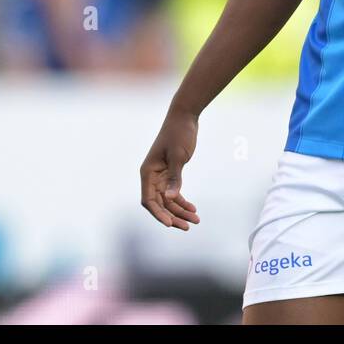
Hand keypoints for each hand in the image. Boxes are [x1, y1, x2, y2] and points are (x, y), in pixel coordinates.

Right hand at [139, 106, 200, 230]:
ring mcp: (160, 175)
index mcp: (148, 172)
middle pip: (159, 204)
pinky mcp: (170, 173)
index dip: (158, 214)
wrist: (185, 117)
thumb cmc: (179, 133)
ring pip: (167, 200)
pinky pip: (173, 192)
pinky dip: (182, 201)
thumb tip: (169, 198)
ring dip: (180, 211)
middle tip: (188, 226)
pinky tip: (193, 209)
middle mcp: (151, 176)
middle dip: (173, 216)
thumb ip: (175, 178)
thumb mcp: (178, 156)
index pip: (148, 200)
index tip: (170, 224)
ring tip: (196, 220)